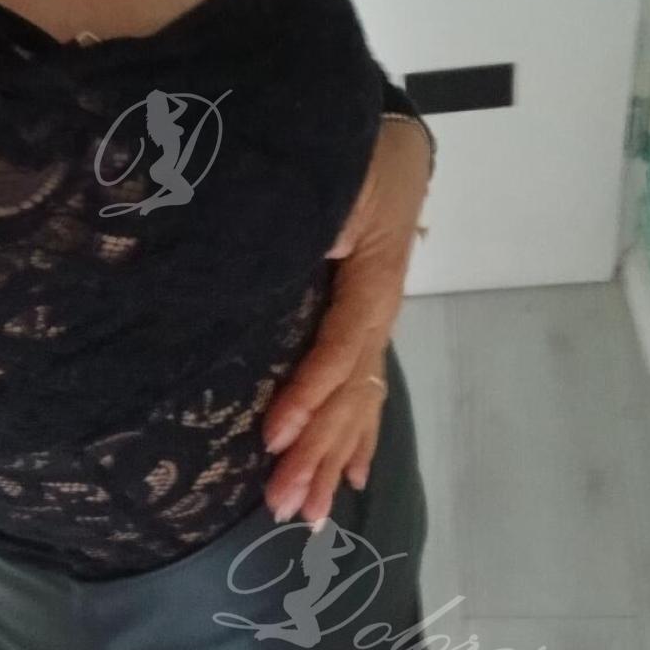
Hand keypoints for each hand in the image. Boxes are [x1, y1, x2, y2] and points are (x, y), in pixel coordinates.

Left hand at [261, 120, 431, 524]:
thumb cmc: (347, 156)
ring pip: (358, 403)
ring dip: (333, 459)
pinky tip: (355, 477)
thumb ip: (306, 224)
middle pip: (350, 395)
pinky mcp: (364, 325)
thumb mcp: (331, 186)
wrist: (380, 135)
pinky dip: (360, 437)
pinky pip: (367, 391)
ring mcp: (373, 324)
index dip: (308, 395)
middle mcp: (377, 313)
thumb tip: (269, 266)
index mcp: (371, 283)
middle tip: (283, 507)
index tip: (271, 437)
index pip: (339, 352)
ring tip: (312, 514)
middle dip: (317, 454)